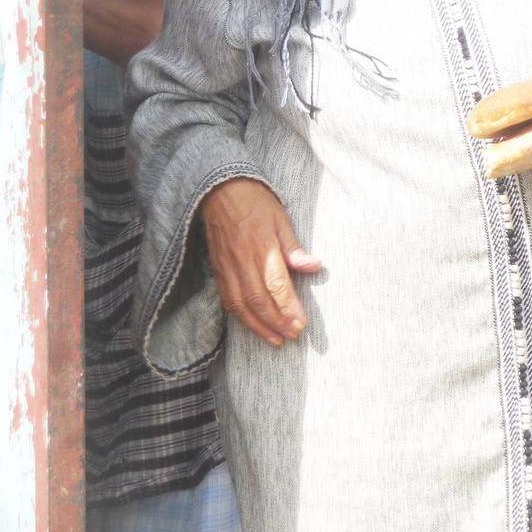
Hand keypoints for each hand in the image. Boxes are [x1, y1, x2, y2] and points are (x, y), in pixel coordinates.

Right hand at [200, 178, 321, 345]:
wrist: (219, 192)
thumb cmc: (254, 202)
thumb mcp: (280, 218)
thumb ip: (294, 247)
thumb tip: (314, 266)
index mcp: (262, 246)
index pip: (276, 284)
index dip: (288, 307)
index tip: (301, 324)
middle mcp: (242, 260)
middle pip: (259, 300)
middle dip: (277, 322)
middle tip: (292, 335)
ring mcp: (227, 267)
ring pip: (241, 305)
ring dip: (258, 326)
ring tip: (275, 339)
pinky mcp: (217, 271)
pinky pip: (228, 300)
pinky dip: (241, 317)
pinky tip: (253, 325)